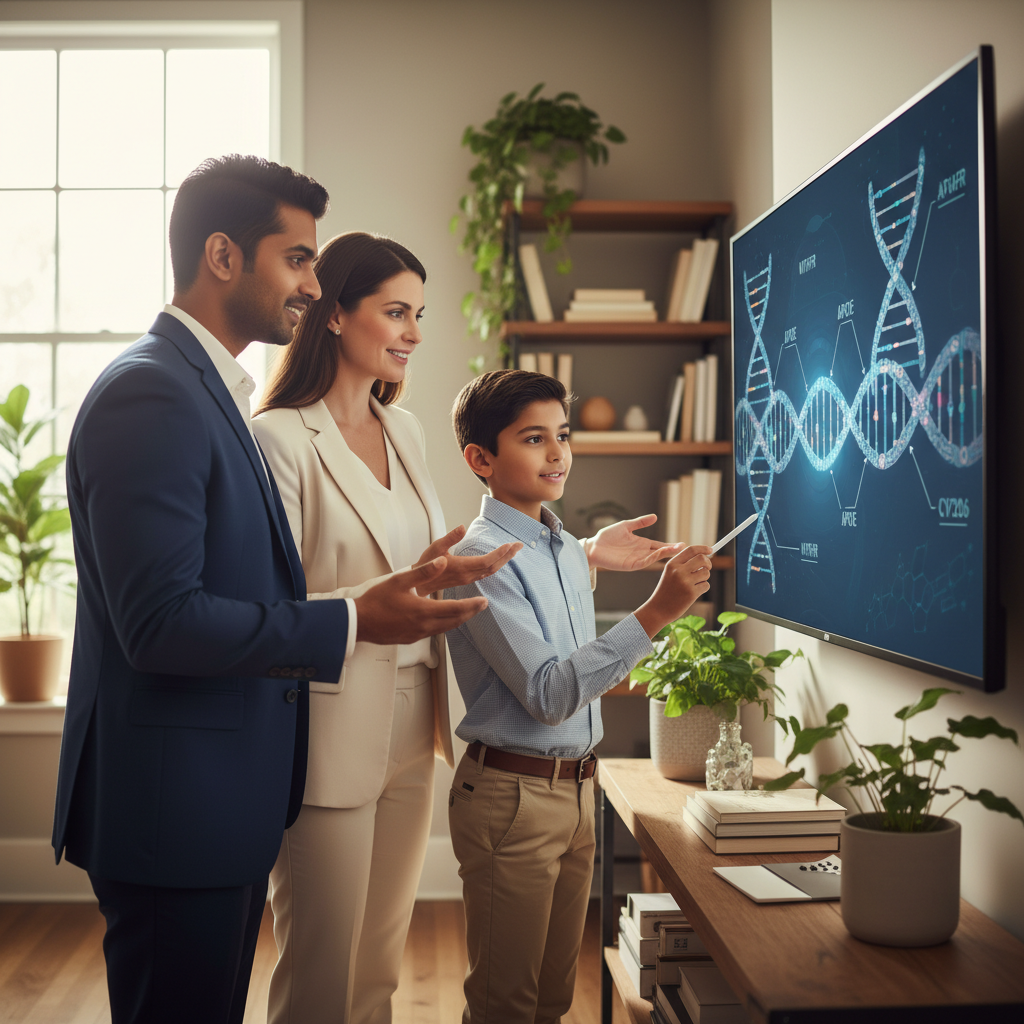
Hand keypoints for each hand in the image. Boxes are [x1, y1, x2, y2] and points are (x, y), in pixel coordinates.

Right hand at [354, 558, 487, 643]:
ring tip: (468, 611)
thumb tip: (443, 561)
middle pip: (455, 621)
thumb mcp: (400, 581)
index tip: (483, 601)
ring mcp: (418, 634)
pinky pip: (435, 632)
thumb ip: (424, 571)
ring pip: (446, 628)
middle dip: (470, 612)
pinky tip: (444, 619)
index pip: (455, 609)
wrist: (359, 622)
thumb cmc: (377, 600)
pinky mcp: (412, 638)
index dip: (472, 605)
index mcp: (423, 610)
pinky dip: (445, 624)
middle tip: (482, 605)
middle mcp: (424, 626)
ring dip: (459, 619)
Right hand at [413, 525, 521, 594]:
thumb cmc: (425, 565)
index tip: (510, 544)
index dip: (499, 553)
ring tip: (514, 550)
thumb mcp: (435, 548)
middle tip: (520, 544)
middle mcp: (468, 575)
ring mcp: (468, 579)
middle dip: (508, 555)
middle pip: (493, 567)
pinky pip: (487, 573)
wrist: (419, 585)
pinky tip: (501, 559)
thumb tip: (462, 527)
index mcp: (461, 567)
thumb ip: (450, 538)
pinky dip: (497, 564)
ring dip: (504, 560)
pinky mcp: (467, 579)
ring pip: (491, 571)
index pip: (486, 561)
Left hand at [583, 514, 685, 571]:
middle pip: (660, 552)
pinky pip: (644, 562)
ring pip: (654, 557)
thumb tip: (655, 517)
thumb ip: (640, 522)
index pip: (659, 545)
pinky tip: (659, 553)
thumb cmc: (607, 536)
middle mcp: (641, 552)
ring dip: (665, 554)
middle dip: (672, 550)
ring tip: (676, 549)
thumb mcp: (626, 526)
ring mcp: (637, 559)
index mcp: (642, 543)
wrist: (594, 546)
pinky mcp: (630, 565)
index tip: (683, 544)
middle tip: (684, 548)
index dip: (670, 545)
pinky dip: (652, 558)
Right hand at [634, 545, 711, 638]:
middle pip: (702, 559)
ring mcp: (685, 582)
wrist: (658, 609)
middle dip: (708, 563)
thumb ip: (684, 564)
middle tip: (706, 568)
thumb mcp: (670, 573)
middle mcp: (678, 571)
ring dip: (704, 578)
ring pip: (706, 573)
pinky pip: (706, 585)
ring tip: (694, 584)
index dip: (703, 548)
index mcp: (672, 564)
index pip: (691, 550)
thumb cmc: (666, 591)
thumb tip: (704, 557)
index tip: (710, 550)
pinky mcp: (691, 593)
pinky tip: (692, 593)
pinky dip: (702, 588)